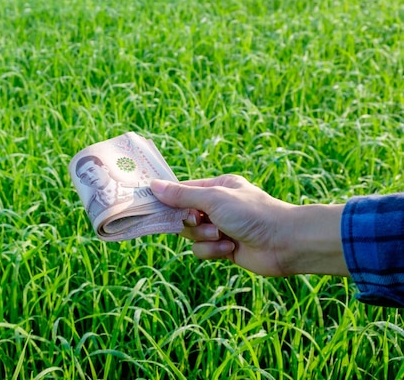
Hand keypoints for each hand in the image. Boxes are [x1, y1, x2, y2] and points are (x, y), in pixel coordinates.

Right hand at [151, 175, 348, 276]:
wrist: (284, 243)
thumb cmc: (252, 213)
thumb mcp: (213, 199)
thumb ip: (182, 195)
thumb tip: (154, 186)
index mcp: (216, 187)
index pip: (182, 191)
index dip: (168, 199)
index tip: (152, 206)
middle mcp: (217, 206)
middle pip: (183, 216)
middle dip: (190, 222)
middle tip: (198, 221)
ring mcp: (220, 228)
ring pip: (191, 235)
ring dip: (203, 238)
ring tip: (222, 236)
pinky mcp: (224, 248)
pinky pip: (202, 251)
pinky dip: (212, 251)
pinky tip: (229, 248)